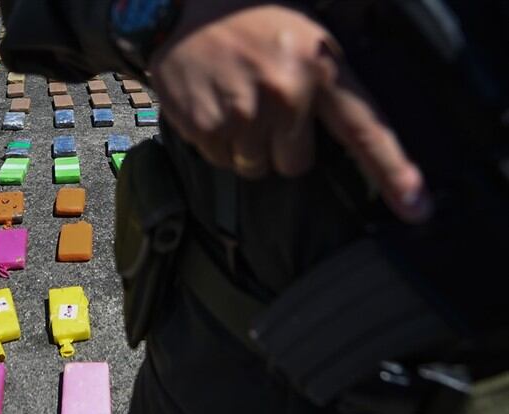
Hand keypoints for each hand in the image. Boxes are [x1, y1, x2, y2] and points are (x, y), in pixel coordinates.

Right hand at [149, 2, 431, 222]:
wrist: (182, 9)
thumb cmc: (250, 19)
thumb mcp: (307, 34)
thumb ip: (333, 80)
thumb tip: (359, 132)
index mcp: (320, 67)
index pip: (366, 130)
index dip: (394, 173)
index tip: (416, 209)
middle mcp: (286, 94)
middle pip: (296, 165)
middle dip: (280, 147)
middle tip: (264, 107)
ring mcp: (243, 114)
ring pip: (255, 168)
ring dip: (246, 147)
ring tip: (234, 102)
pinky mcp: (205, 126)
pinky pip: (221, 161)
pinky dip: (216, 142)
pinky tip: (212, 105)